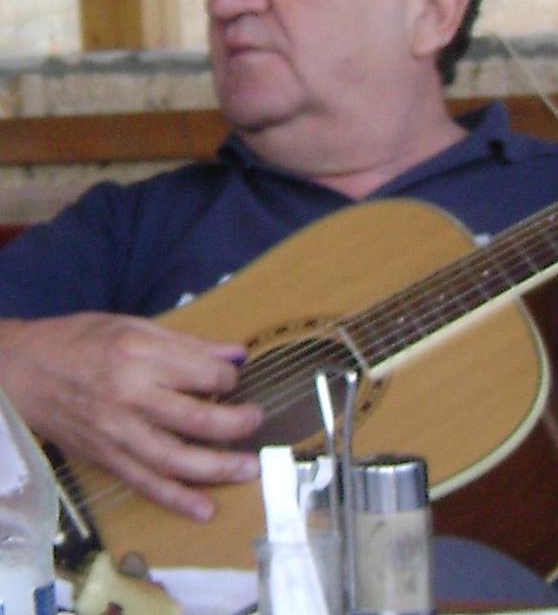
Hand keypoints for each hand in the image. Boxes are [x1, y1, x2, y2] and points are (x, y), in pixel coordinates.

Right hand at [0, 312, 262, 520]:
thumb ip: (189, 344)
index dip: (226, 377)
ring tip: (249, 468)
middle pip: (195, 418)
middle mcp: (130, 396)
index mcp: (140, 355)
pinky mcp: (105, 458)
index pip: (203, 373)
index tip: (229, 379)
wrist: (22, 371)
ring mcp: (117, 432)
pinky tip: (205, 508)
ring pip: (174, 457)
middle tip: (257, 420)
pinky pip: (145, 482)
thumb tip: (237, 354)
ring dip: (217, 467)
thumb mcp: (135, 326)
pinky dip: (176, 498)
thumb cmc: (81, 341)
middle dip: (235, 423)